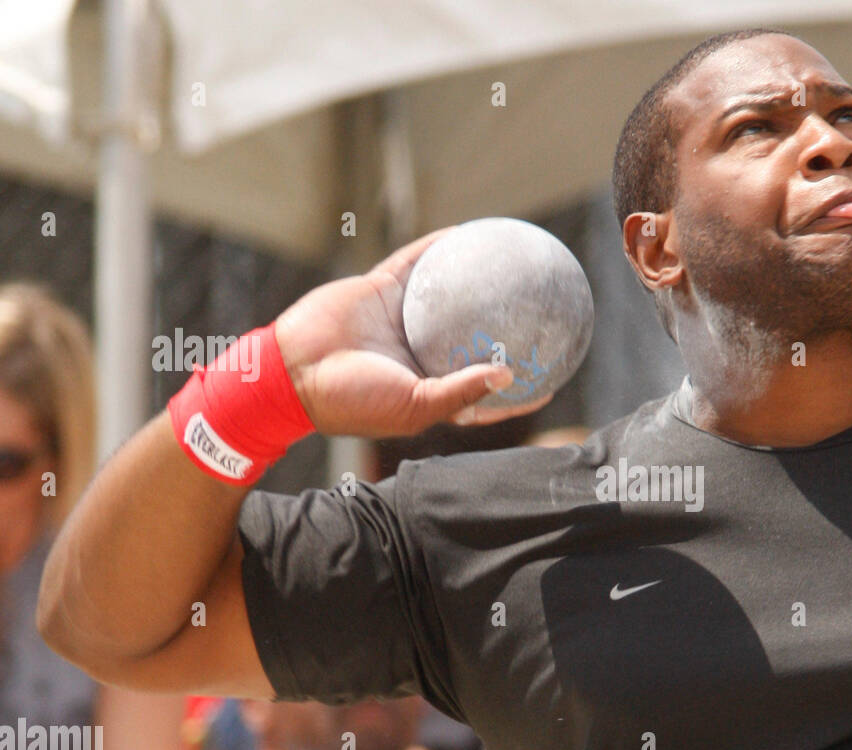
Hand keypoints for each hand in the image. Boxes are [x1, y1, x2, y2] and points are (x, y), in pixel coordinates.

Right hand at [274, 229, 551, 436]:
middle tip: (540, 313)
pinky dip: (441, 249)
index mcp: (429, 386)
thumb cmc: (356, 399)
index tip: (549, 379)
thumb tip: (509, 375)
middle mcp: (420, 353)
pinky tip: (469, 234)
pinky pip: (418, 263)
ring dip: (476, 279)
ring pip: (449, 295)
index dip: (515, 386)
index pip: (482, 389)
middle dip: (503, 326)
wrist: (294, 371)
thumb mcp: (416, 405)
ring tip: (511, 262)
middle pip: (471, 336)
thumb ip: (462, 391)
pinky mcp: (382, 290)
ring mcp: (401, 320)